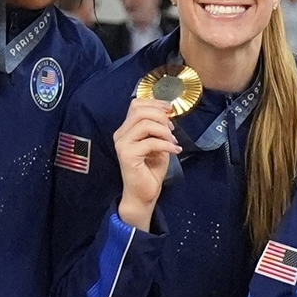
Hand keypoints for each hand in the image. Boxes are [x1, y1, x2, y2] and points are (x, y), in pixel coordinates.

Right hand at [111, 94, 178, 227]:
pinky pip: (150, 142)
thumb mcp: (158, 145)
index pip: (136, 105)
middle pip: (139, 111)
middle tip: (172, 130)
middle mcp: (121, 134)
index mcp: (127, 129)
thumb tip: (168, 115)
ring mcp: (122, 144)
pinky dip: (166, 145)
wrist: (144, 193)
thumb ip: (159, 130)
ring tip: (173, 141)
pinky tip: (174, 150)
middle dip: (161, 117)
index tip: (170, 109)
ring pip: (144, 124)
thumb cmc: (150, 170)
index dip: (154, 103)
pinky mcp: (127, 155)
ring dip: (164, 131)